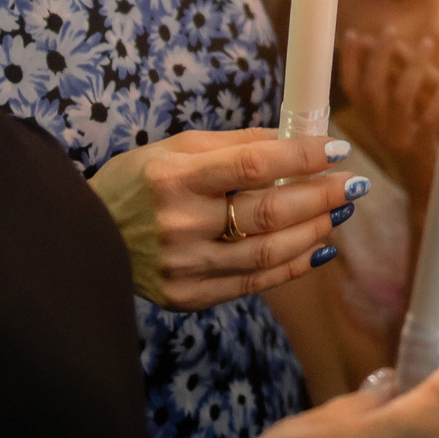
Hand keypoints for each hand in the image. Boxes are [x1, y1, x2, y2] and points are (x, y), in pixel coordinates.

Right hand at [89, 129, 367, 309]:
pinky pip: (254, 282)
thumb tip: (294, 140)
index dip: (300, 157)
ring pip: (267, 252)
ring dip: (314, 231)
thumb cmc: (136, 183)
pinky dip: (293, 266)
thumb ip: (234, 145)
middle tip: (353, 184)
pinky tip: (320, 247)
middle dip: (319, 196)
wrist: (85, 240)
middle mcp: (180, 225)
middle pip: (267, 212)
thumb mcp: (175, 149)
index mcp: (173, 178)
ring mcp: (185, 267)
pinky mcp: (189, 297)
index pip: (250, 166)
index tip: (337, 149)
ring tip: (340, 212)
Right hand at [341, 26, 438, 198]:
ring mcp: (399, 143)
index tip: (353, 34)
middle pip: (371, 89)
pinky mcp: (422, 152)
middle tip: (390, 30)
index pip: (351, 89)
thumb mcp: (400, 123)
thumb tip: (395, 56)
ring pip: (400, 99)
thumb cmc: (418, 153)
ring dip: (413, 66)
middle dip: (379, 56)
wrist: (432, 197)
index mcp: (371, 124)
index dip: (348, 62)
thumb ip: (395, 95)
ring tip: (428, 43)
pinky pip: (428, 119)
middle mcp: (379, 133)